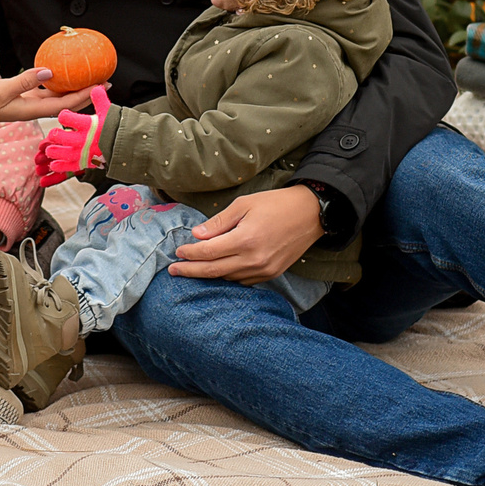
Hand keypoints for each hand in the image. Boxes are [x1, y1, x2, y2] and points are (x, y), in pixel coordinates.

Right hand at [0, 69, 95, 133]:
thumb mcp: (0, 90)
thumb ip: (24, 81)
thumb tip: (48, 72)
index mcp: (31, 110)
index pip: (65, 104)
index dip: (85, 96)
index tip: (102, 86)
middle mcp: (33, 108)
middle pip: (66, 102)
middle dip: (86, 92)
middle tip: (104, 80)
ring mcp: (28, 102)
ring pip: (57, 96)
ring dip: (73, 87)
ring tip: (88, 76)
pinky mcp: (21, 96)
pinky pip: (44, 89)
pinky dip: (55, 81)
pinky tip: (61, 72)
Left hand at [33, 87, 111, 185]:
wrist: (125, 147)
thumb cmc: (115, 128)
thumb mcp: (109, 111)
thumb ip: (100, 98)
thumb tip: (95, 86)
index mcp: (87, 124)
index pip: (66, 117)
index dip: (63, 115)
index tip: (64, 116)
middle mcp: (82, 139)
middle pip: (59, 136)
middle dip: (54, 134)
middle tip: (54, 133)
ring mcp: (81, 153)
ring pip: (60, 152)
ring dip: (53, 150)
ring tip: (51, 148)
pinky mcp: (82, 164)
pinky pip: (66, 167)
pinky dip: (59, 165)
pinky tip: (54, 163)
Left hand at [167, 186, 323, 284]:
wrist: (311, 214)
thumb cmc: (276, 204)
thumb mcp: (244, 204)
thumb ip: (219, 222)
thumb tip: (197, 235)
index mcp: (244, 240)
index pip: (208, 252)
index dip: (190, 253)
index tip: (178, 252)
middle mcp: (253, 259)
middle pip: (214, 270)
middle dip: (191, 271)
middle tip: (173, 271)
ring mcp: (263, 270)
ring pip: (227, 278)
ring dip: (208, 275)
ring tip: (193, 270)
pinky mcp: (271, 274)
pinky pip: (243, 280)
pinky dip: (227, 277)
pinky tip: (218, 271)